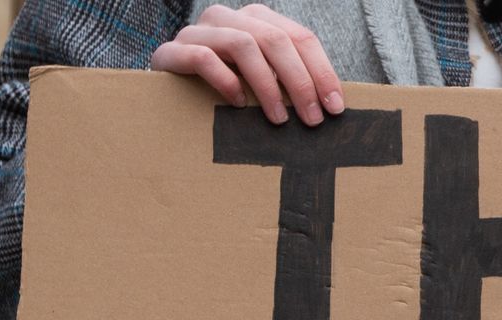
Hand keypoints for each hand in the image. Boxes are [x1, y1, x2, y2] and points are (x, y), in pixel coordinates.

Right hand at [150, 4, 344, 125]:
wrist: (165, 91)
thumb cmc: (224, 88)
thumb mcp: (261, 79)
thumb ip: (289, 80)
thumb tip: (331, 107)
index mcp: (256, 19)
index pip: (300, 37)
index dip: (322, 71)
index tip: (335, 107)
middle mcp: (228, 18)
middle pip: (275, 40)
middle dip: (300, 82)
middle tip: (313, 119)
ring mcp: (198, 31)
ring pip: (243, 45)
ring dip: (267, 86)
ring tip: (279, 119)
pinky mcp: (173, 51)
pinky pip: (204, 58)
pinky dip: (227, 82)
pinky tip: (239, 104)